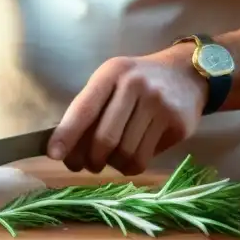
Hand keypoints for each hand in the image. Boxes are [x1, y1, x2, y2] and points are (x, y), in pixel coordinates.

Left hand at [46, 45, 207, 174]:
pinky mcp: (177, 126)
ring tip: (110, 160)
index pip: (84, 108)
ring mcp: (160, 106)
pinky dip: (130, 166)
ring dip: (111, 165)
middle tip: (87, 165)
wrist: (186, 74)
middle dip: (90, 159)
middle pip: (105, 138)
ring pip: (125, 153)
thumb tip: (65, 149)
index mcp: (112, 73)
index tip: (53, 154)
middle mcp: (136, 86)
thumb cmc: (137, 80)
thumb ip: (89, 108)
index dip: (67, 134)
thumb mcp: (111, 80)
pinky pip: (145, 158)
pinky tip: (129, 158)